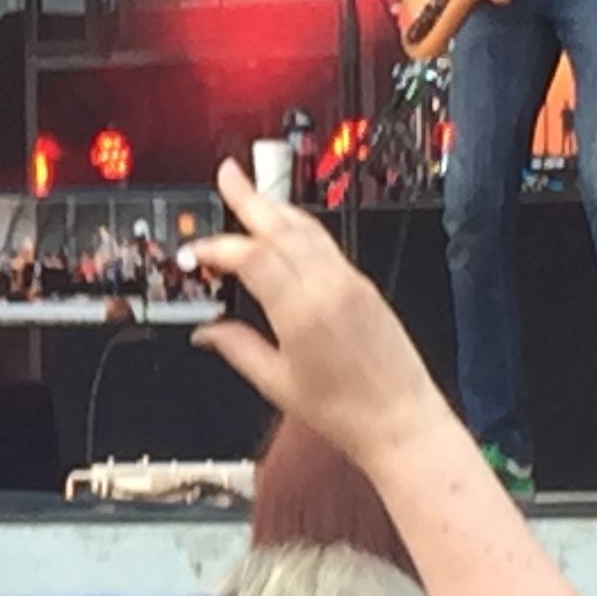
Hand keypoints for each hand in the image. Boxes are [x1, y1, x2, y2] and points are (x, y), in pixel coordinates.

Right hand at [188, 160, 459, 476]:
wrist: (401, 421)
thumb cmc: (347, 412)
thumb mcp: (277, 384)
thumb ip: (237, 349)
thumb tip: (207, 332)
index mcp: (302, 311)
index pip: (251, 256)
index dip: (218, 248)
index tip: (196, 252)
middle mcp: (328, 288)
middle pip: (282, 227)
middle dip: (250, 198)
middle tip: (228, 174)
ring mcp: (350, 283)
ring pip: (308, 230)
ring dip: (276, 208)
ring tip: (253, 193)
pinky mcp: (364, 287)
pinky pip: (326, 245)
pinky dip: (300, 229)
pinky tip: (287, 230)